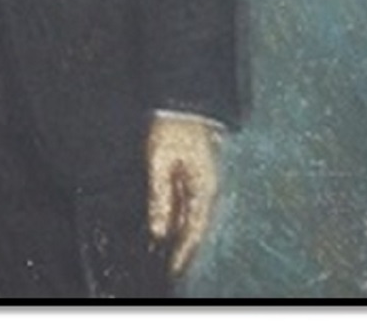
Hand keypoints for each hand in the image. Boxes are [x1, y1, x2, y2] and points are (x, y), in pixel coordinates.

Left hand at [145, 115, 220, 275]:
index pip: (195, 228)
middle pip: (195, 223)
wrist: (183, 99)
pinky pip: (189, 199)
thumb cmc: (172, 126)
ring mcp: (203, 177)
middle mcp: (208, 185)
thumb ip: (159, 195)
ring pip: (192, 212)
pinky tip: (171, 221)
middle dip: (183, 244)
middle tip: (170, 263)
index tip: (174, 267)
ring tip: (169, 247)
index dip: (184, 251)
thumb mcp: (159, 160)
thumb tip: (159, 228)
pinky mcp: (196, 169)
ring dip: (181, 229)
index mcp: (204, 186)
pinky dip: (180, 213)